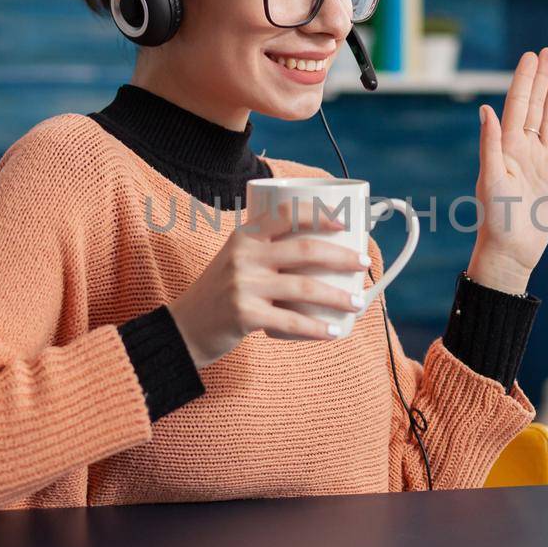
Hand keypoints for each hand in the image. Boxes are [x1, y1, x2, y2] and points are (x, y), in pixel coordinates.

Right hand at [167, 200, 371, 367]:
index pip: (286, 215)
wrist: (184, 328)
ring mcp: (244, 285)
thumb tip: (323, 251)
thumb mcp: (236, 261)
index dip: (318, 214)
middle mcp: (244, 256)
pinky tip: (334, 332)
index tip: (344, 223)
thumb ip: (267, 251)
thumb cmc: (221, 293)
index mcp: (244, 236)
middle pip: (304, 249)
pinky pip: (291, 321)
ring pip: (304, 286)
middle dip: (341, 255)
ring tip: (357, 303)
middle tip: (363, 263)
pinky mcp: (245, 315)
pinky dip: (316, 328)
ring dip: (337, 296)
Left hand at [469, 47, 547, 293]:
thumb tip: (486, 111)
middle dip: (541, 78)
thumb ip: (490, 143)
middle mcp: (523, 150)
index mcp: (506, 147)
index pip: (518, 105)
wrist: (511, 251)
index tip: (532, 57)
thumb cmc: (495, 220)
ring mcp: (541, 162)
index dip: (525, 80)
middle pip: (535, 106)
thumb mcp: (490, 179)